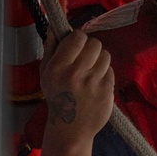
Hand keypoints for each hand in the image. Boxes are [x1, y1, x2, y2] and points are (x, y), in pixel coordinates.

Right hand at [38, 30, 114, 155]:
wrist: (70, 129)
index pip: (78, 37)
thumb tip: (54, 26)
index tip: (76, 45)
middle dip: (91, 48)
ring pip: (106, 56)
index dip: (78, 39)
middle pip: (95, 44)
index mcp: (59, 67)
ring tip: (91, 71)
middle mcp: (76, 74)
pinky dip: (105, 75)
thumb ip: (50, 48)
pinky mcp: (107, 92)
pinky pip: (111, 72)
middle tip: (86, 58)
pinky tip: (96, 84)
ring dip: (99, 60)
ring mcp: (93, 84)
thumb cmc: (56, 98)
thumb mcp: (45, 74)